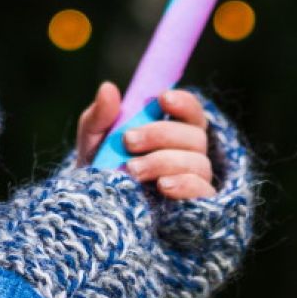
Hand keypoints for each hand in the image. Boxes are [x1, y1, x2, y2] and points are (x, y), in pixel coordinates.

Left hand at [75, 82, 216, 199]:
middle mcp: (188, 153)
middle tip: (128, 140)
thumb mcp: (94, 140)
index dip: (184, 102)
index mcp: (171, 129)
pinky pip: (203, 191)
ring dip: (164, 161)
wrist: (96, 210)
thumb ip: (100, 115)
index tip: (162, 99)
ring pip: (198, 162)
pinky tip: (162, 186)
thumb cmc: (100, 168)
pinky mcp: (195, 206)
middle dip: (161, 134)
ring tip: (132, 170)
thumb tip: (108, 88)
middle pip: (195, 135)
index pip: (191, 111)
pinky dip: (185, 185)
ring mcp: (193, 179)